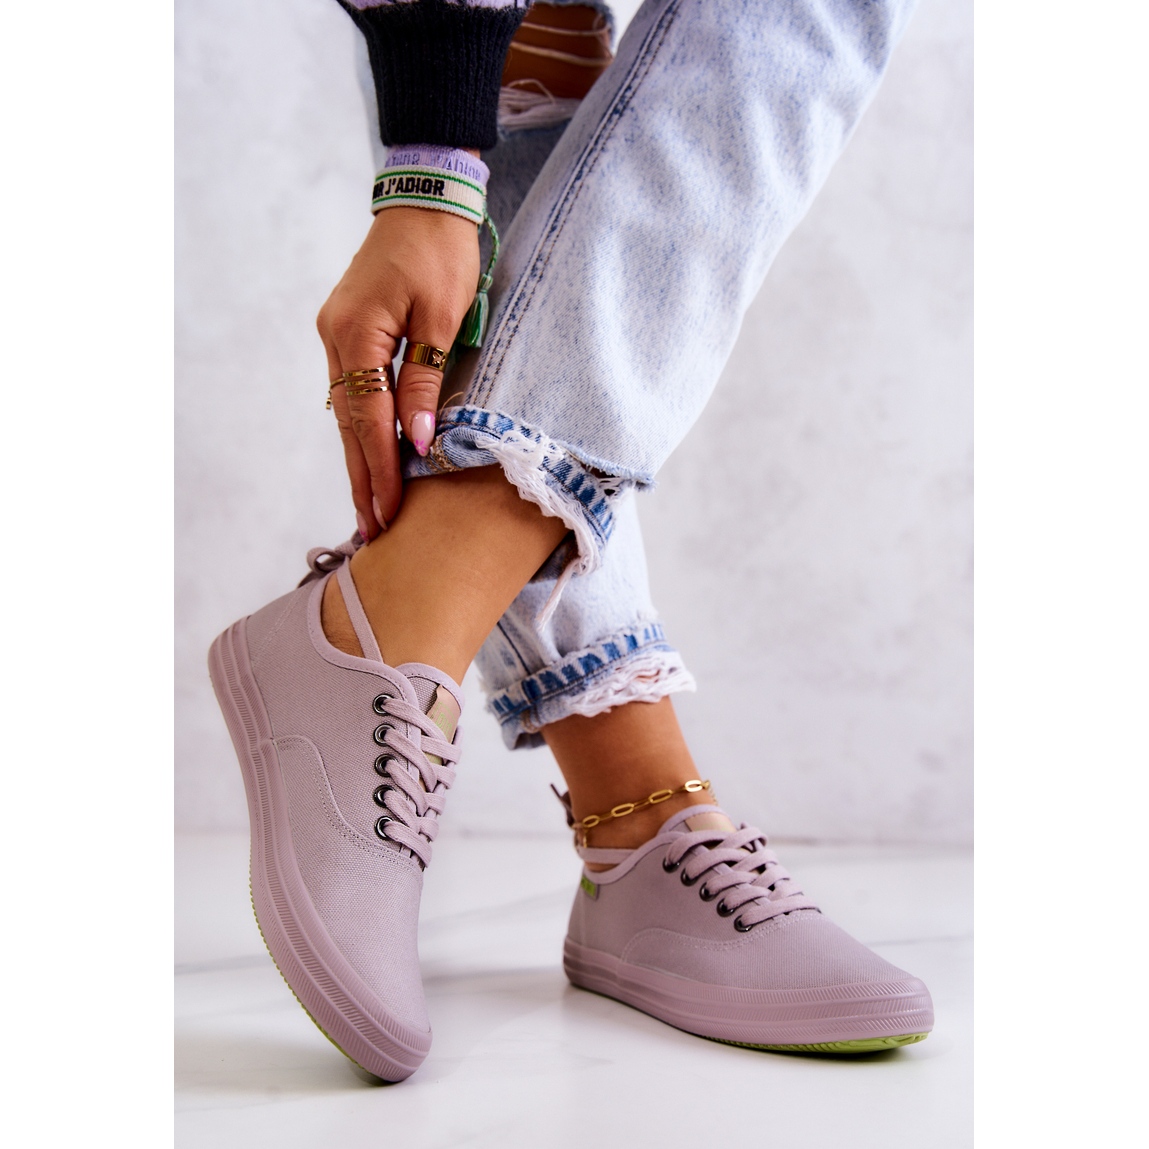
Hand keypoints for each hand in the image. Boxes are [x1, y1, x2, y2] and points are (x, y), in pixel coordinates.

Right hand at [317, 205, 479, 538]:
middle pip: (348, 423)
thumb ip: (426, 380)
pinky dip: (361, 430)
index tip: (389, 511)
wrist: (424, 202)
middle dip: (361, 478)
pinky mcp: (348, 333)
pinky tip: (368, 459)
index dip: (381, 468)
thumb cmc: (441, 253)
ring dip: (358, 460)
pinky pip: (351, 393)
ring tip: (368, 508)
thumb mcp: (442, 318)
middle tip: (370, 530)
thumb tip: (418, 440)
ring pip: (346, 413)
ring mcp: (336, 335)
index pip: (370, 417)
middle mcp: (336, 337)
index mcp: (357, 332)